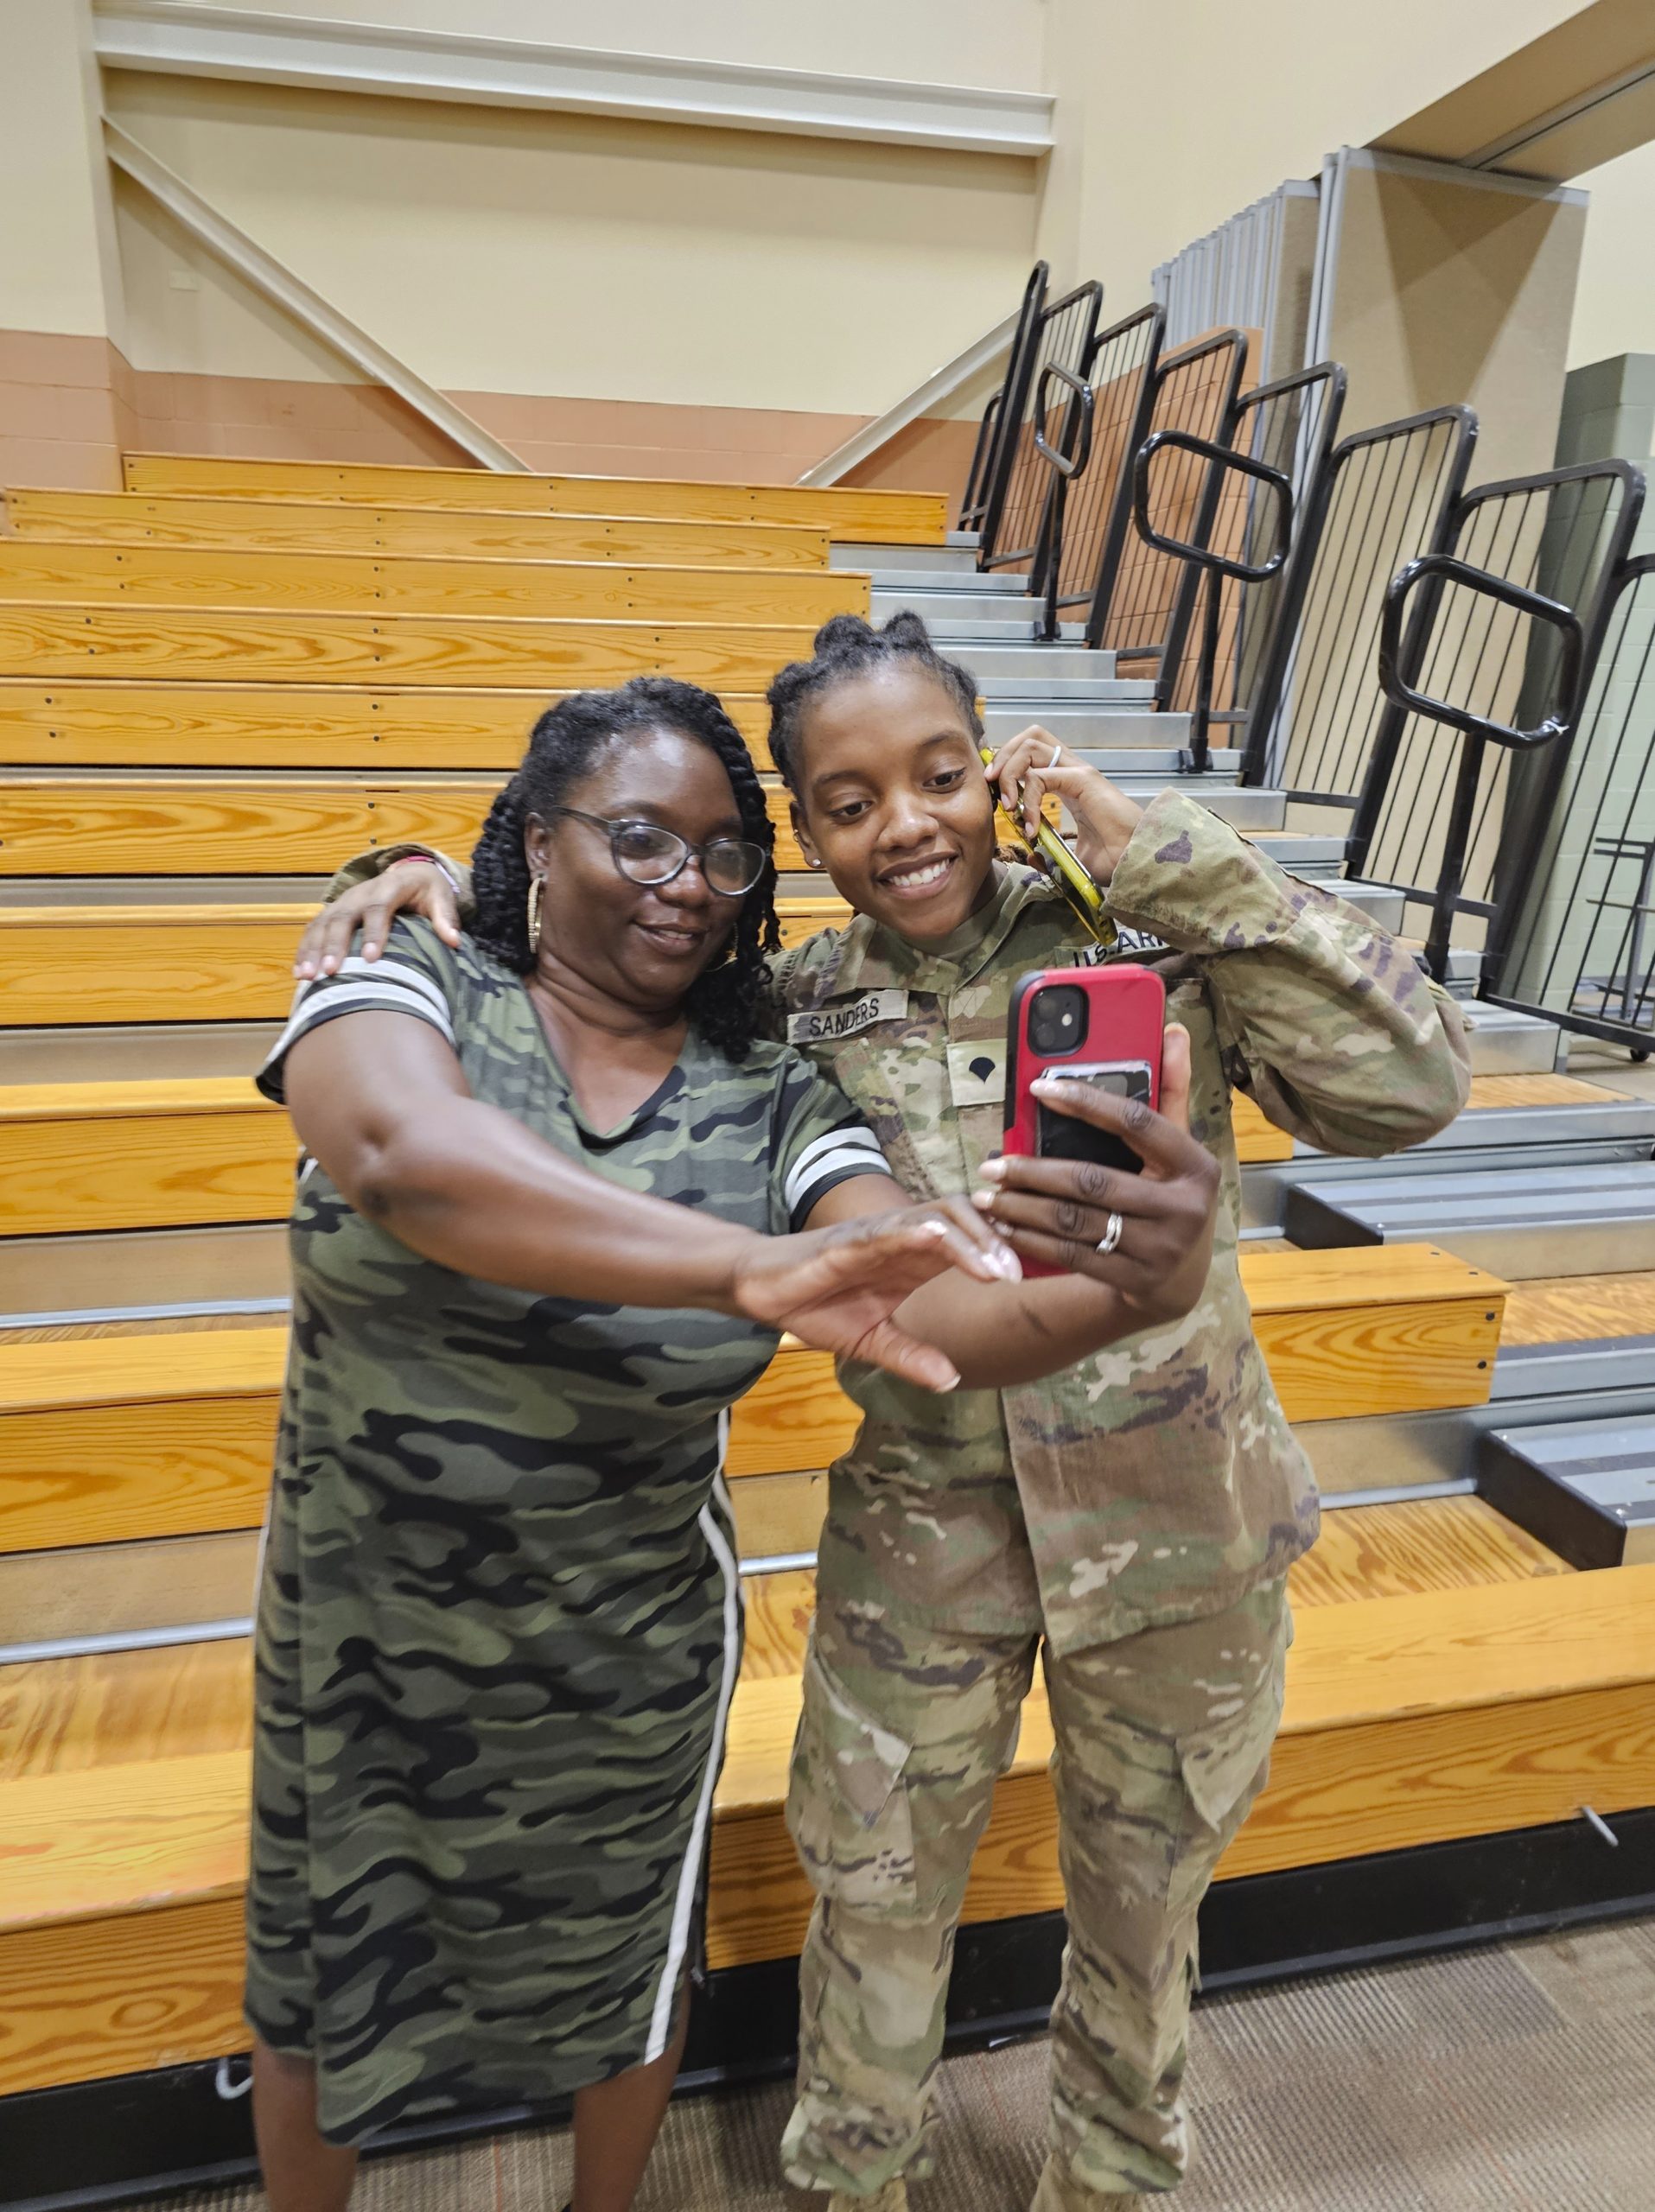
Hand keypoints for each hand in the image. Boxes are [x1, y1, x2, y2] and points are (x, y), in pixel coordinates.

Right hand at [295, 858, 461, 979]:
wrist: (410, 872)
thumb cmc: (427, 890)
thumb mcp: (441, 898)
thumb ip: (446, 918)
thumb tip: (454, 941)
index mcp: (390, 886)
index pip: (379, 907)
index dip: (374, 932)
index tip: (372, 959)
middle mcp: (361, 892)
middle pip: (344, 917)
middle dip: (334, 945)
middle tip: (331, 972)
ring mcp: (344, 902)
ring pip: (323, 924)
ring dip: (313, 950)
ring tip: (308, 976)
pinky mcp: (333, 911)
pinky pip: (313, 929)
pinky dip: (304, 950)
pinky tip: (299, 973)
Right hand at [729, 1199, 1020, 1392]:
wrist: (762, 1292)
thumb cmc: (816, 1305)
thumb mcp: (872, 1342)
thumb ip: (911, 1357)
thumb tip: (952, 1381)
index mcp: (917, 1259)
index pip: (973, 1242)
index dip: (1006, 1253)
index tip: (1036, 1282)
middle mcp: (906, 1238)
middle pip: (967, 1218)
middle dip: (999, 1242)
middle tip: (1022, 1276)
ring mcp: (880, 1234)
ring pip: (938, 1216)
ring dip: (971, 1239)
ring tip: (996, 1270)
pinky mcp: (851, 1239)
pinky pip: (891, 1228)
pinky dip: (919, 1231)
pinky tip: (940, 1240)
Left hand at [971, 1025, 1218, 1317]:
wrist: (1183, 1279)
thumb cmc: (1170, 1196)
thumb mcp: (1178, 1147)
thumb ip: (1171, 1090)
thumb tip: (1171, 1030)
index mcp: (1195, 1164)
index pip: (1136, 1122)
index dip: (1086, 1102)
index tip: (1037, 1088)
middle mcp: (1183, 1207)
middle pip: (1094, 1181)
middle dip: (1034, 1172)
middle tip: (992, 1165)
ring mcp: (1160, 1248)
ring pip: (1076, 1222)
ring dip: (1024, 1209)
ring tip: (987, 1197)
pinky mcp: (1135, 1280)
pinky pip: (1072, 1257)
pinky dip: (1032, 1241)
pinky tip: (1004, 1229)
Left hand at [987, 726, 1142, 884]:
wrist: (1137, 862)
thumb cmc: (1114, 859)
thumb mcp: (1071, 855)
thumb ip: (1051, 851)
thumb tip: (1033, 856)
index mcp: (1069, 782)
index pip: (1033, 752)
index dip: (1008, 764)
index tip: (995, 792)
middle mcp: (1073, 770)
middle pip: (1030, 736)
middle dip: (1003, 755)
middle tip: (991, 784)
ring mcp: (1079, 771)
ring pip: (1031, 746)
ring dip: (1009, 772)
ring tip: (1007, 804)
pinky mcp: (1083, 780)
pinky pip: (1040, 777)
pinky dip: (1027, 800)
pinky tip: (1031, 826)